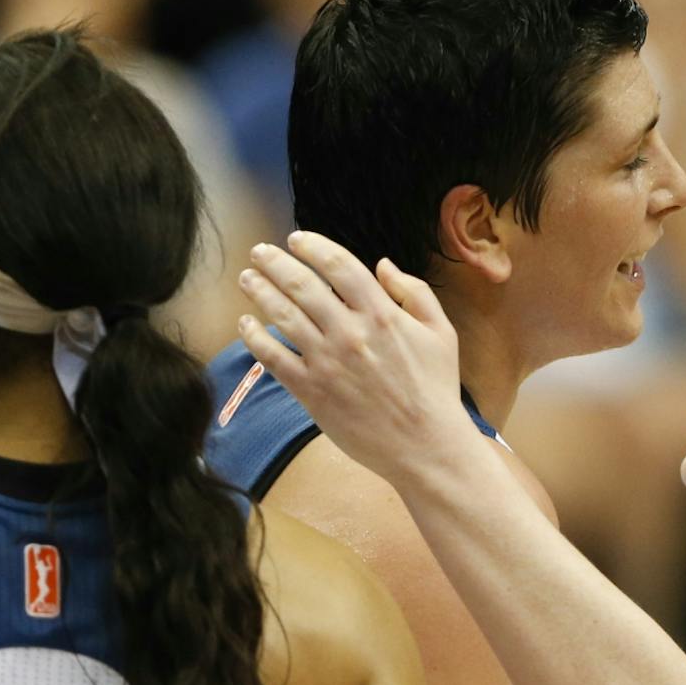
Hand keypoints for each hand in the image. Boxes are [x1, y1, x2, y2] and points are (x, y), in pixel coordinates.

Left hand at [238, 232, 472, 489]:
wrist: (424, 446)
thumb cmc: (435, 389)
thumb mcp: (441, 332)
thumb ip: (414, 292)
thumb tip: (382, 264)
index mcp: (382, 314)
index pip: (338, 265)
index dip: (313, 246)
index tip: (296, 238)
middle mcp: (350, 333)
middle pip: (301, 285)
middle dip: (275, 263)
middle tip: (259, 252)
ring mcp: (327, 362)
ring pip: (282, 317)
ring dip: (259, 292)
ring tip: (247, 279)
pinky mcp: (312, 392)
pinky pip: (273, 358)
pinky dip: (254, 338)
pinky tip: (245, 324)